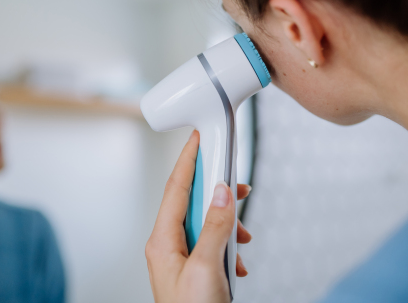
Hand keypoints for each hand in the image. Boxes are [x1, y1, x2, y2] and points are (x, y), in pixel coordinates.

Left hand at [146, 130, 252, 302]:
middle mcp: (168, 245)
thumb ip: (214, 227)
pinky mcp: (195, 270)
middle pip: (192, 203)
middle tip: (238, 183)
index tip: (199, 137)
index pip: (176, 187)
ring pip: (205, 224)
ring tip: (245, 235)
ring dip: (227, 225)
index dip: (188, 159)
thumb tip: (220, 193)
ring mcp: (181, 258)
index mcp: (163, 240)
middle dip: (217, 192)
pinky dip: (228, 246)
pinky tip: (239, 259)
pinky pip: (211, 245)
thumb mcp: (206, 268)